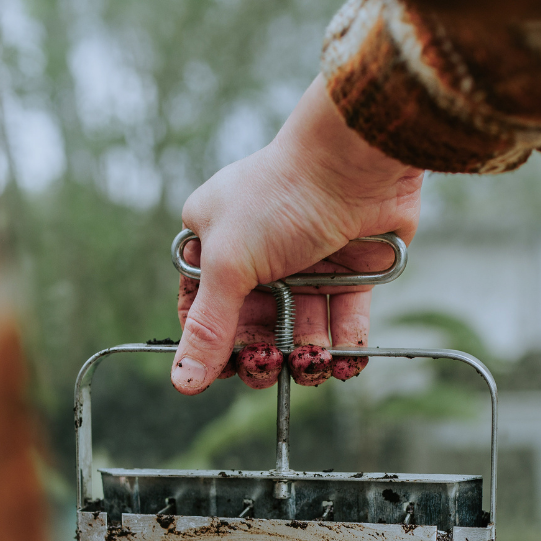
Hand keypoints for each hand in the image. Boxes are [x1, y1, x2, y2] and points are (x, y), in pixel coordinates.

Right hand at [172, 74, 422, 393]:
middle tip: (271, 369)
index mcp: (215, 244)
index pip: (205, 310)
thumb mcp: (230, 264)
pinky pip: (343, 321)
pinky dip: (345, 347)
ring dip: (306, 356)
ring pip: (300, 329)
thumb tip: (183, 382)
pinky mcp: (350, 271)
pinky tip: (345, 363)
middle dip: (263, 356)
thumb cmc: (281, 197)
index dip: (214, 345)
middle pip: (254, 327)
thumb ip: (209, 327)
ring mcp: (305, 265)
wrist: (357, 159)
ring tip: (314, 365)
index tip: (227, 371)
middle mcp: (259, 256)